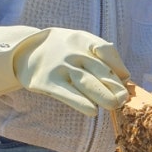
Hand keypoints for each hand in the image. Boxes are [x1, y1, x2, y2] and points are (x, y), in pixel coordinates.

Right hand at [0, 25, 130, 115]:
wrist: (26, 49)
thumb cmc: (63, 49)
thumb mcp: (80, 42)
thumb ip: (102, 55)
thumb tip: (125, 76)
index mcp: (83, 40)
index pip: (105, 50)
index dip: (117, 66)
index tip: (124, 79)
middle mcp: (72, 52)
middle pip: (99, 71)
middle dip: (114, 86)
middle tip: (124, 99)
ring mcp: (59, 67)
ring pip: (86, 83)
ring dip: (102, 95)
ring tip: (114, 105)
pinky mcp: (47, 82)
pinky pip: (67, 94)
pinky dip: (80, 103)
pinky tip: (92, 111)